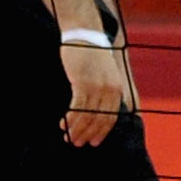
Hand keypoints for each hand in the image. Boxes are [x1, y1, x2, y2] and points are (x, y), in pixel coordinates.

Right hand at [61, 33, 133, 147]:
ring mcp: (97, 87)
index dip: (101, 132)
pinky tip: (63, 124)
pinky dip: (70, 118)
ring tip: (68, 138)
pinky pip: (77, 107)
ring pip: (87, 116)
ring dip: (76, 129)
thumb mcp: (104, 75)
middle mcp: (110, 90)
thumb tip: (96, 110)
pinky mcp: (83, 83)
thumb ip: (104, 91)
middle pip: (99, 120)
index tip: (93, 142)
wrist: (85, 36)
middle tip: (77, 144)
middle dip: (88, 134)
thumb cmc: (91, 56)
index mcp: (117, 90)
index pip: (111, 118)